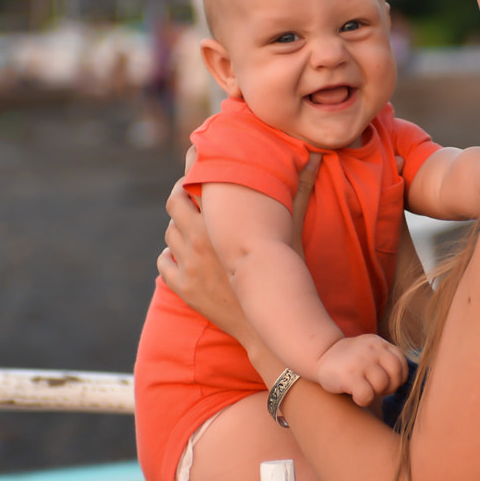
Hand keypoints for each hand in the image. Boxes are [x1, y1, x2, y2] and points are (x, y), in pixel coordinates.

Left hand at [160, 153, 322, 337]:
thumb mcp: (292, 231)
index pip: (194, 182)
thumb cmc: (284, 274)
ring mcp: (188, 266)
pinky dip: (171, 256)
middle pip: (174, 204)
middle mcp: (199, 241)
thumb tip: (315, 156)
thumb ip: (301, 191)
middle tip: (189, 191)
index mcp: (221, 223)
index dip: (193, 166)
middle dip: (180, 193)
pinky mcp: (183, 288)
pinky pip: (164, 263)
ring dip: (178, 226)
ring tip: (192, 224)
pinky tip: (184, 254)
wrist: (269, 324)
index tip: (196, 158)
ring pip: (170, 233)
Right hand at [314, 333, 408, 406]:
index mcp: (379, 343)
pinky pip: (367, 395)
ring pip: (382, 385)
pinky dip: (363, 400)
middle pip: (395, 375)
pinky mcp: (349, 375)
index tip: (386, 381)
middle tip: (376, 389)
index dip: (397, 377)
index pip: (401, 363)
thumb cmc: (350, 361)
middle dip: (389, 387)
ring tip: (364, 389)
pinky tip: (355, 396)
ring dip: (375, 393)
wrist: (320, 355)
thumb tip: (403, 383)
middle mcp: (372, 349)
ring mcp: (361, 361)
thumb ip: (387, 360)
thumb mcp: (370, 351)